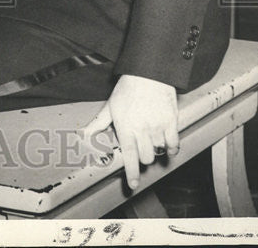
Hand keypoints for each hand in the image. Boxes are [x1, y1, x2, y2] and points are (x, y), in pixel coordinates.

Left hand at [83, 74, 178, 189]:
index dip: (131, 173)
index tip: (132, 185)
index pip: (129, 157)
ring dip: (156, 150)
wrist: (147, 72)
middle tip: (141, 148)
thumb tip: (82, 135)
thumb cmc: (127, 89)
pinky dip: (172, 148)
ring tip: (152, 141)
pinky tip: (168, 145)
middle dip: (143, 157)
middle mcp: (142, 130)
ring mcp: (157, 126)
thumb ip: (98, 123)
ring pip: (159, 151)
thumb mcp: (110, 106)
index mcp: (125, 127)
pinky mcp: (171, 121)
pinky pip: (174, 143)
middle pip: (146, 158)